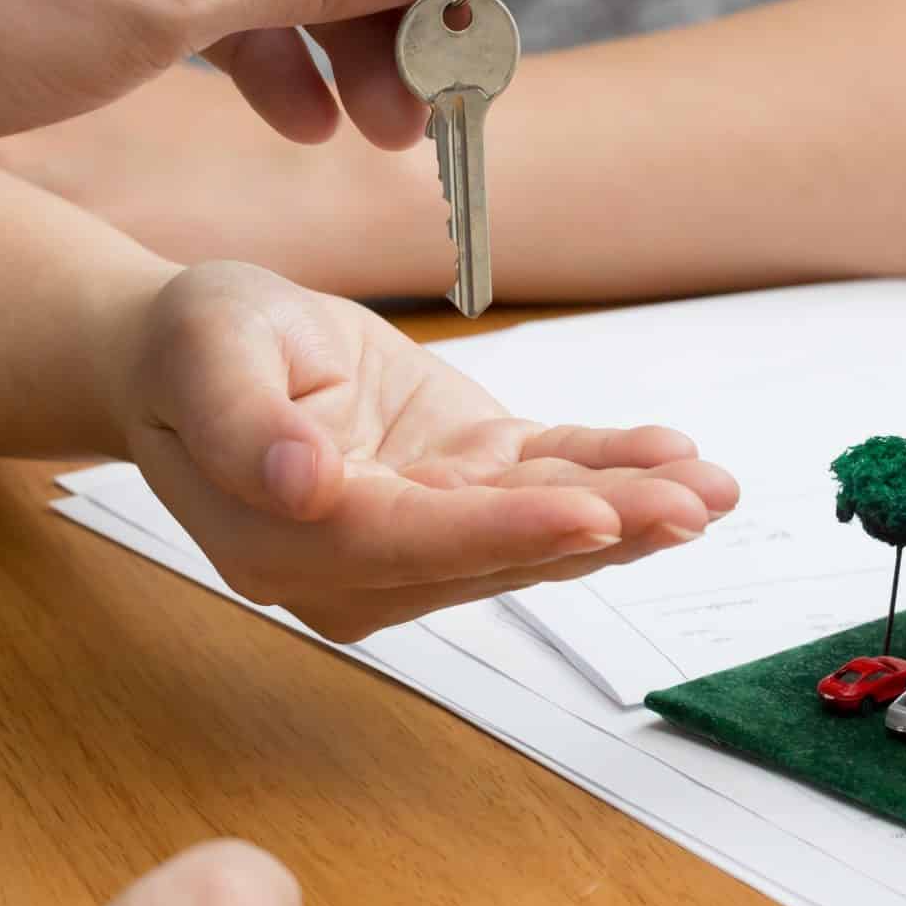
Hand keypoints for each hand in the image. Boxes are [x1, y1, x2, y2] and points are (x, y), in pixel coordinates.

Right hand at [103, 261, 737, 638]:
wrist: (200, 348)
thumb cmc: (190, 346)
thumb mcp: (201, 353)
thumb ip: (244, 424)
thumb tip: (303, 486)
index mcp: (288, 543)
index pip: (412, 544)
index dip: (504, 534)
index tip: (591, 517)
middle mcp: (364, 559)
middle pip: (495, 546)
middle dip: (603, 527)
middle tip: (694, 503)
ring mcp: (420, 526)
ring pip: (536, 523)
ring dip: (631, 508)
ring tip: (715, 488)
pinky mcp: (459, 483)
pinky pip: (545, 479)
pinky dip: (611, 466)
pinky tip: (678, 458)